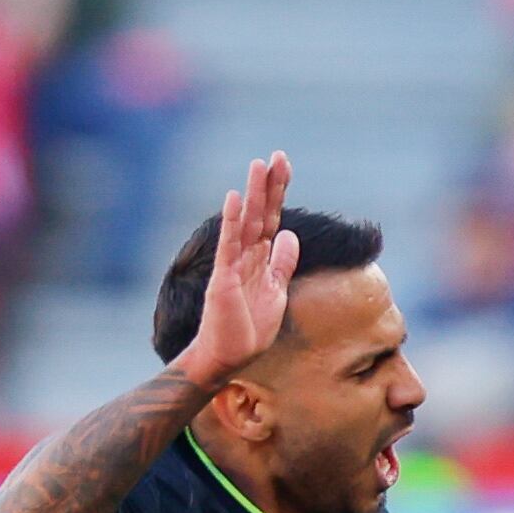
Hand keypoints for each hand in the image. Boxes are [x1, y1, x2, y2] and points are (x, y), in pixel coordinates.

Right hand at [173, 152, 296, 387]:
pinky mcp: (223, 278)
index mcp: (260, 258)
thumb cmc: (249, 329)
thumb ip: (282, 263)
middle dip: (269, 185)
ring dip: (252, 194)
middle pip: (260, 213)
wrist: (228, 357)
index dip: (278, 192)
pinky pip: (228, 246)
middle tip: (277, 155)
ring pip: (245, 223)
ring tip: (257, 165)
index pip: (271, 218)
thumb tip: (290, 235)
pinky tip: (234, 200)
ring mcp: (233, 265)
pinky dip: (230, 222)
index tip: (284, 165)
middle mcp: (246, 256)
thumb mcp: (276, 292)